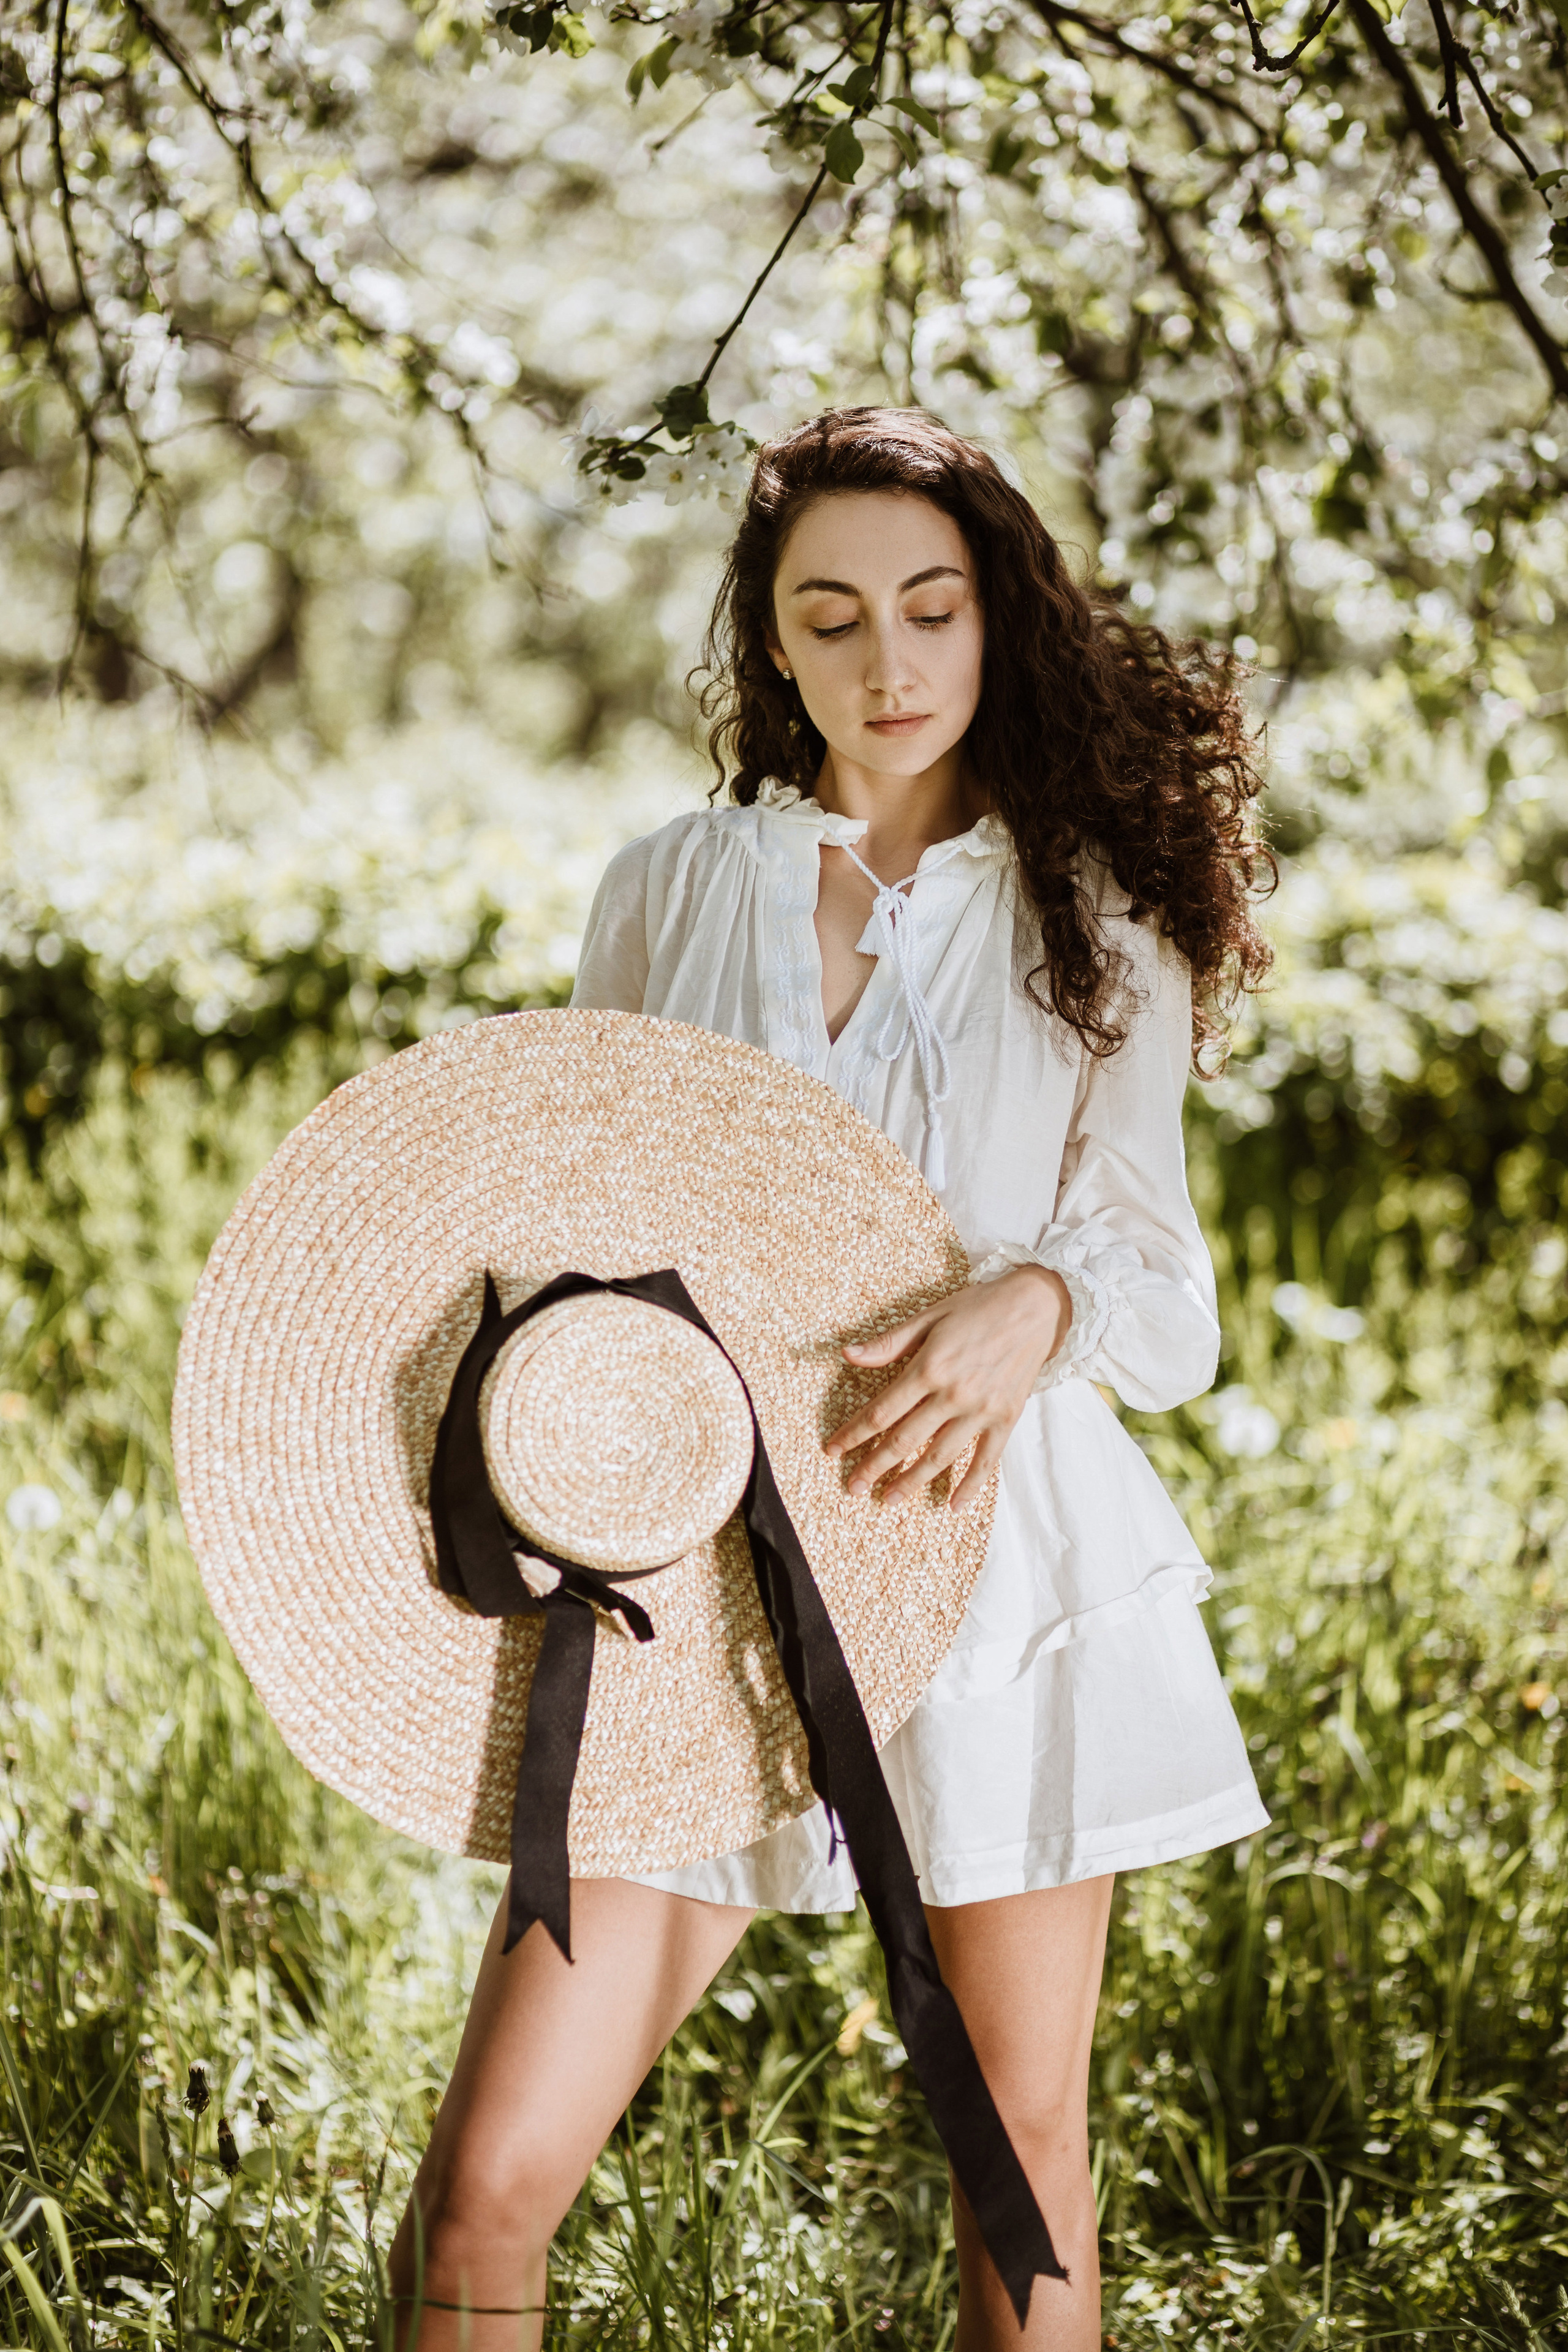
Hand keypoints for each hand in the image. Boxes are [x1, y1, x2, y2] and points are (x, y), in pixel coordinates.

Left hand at [824, 1266, 1070, 1511]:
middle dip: (874, 1466)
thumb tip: (847, 1354)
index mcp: (929, 1367)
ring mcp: (981, 1409)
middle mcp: (953, 1394)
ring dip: (912, 1481)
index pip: (881, 1411)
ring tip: (889, 1500)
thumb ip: (889, 1342)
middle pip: (904, 1440)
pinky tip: (954, 1505)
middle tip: (853, 1487)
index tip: (834, 1449)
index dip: (854, 1433)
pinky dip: (970, 1485)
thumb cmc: (979, 1307)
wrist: (1037, 1306)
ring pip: (939, 1456)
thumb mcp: (930, 1317)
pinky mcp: (1006, 1418)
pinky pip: (986, 1460)